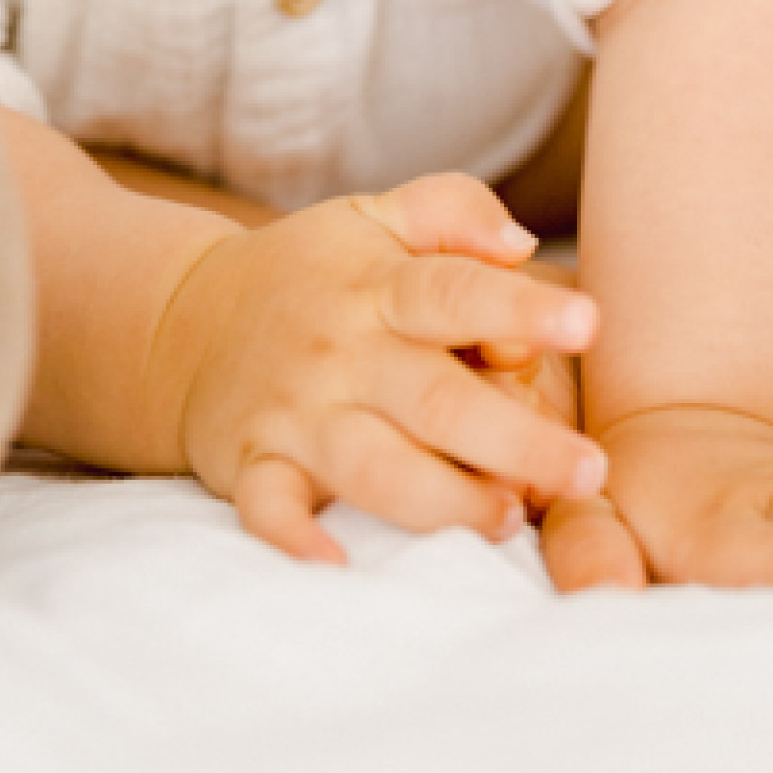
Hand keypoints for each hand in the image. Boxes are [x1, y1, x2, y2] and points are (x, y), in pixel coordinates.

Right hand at [154, 172, 607, 563]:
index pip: (456, 290)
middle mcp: (342, 352)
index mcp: (378, 286)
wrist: (184, 321)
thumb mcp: (374, 216)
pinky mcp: (253, 464)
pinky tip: (338, 562)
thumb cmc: (312, 273)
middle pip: (436, 398)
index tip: (588, 324)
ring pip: (372, 464)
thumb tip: (521, 243)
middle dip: (517, 439)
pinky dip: (294, 537)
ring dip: (441, 498)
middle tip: (588, 471)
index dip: (521, 305)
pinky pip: (268, 507)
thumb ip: (452, 210)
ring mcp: (296, 413)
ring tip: (506, 519)